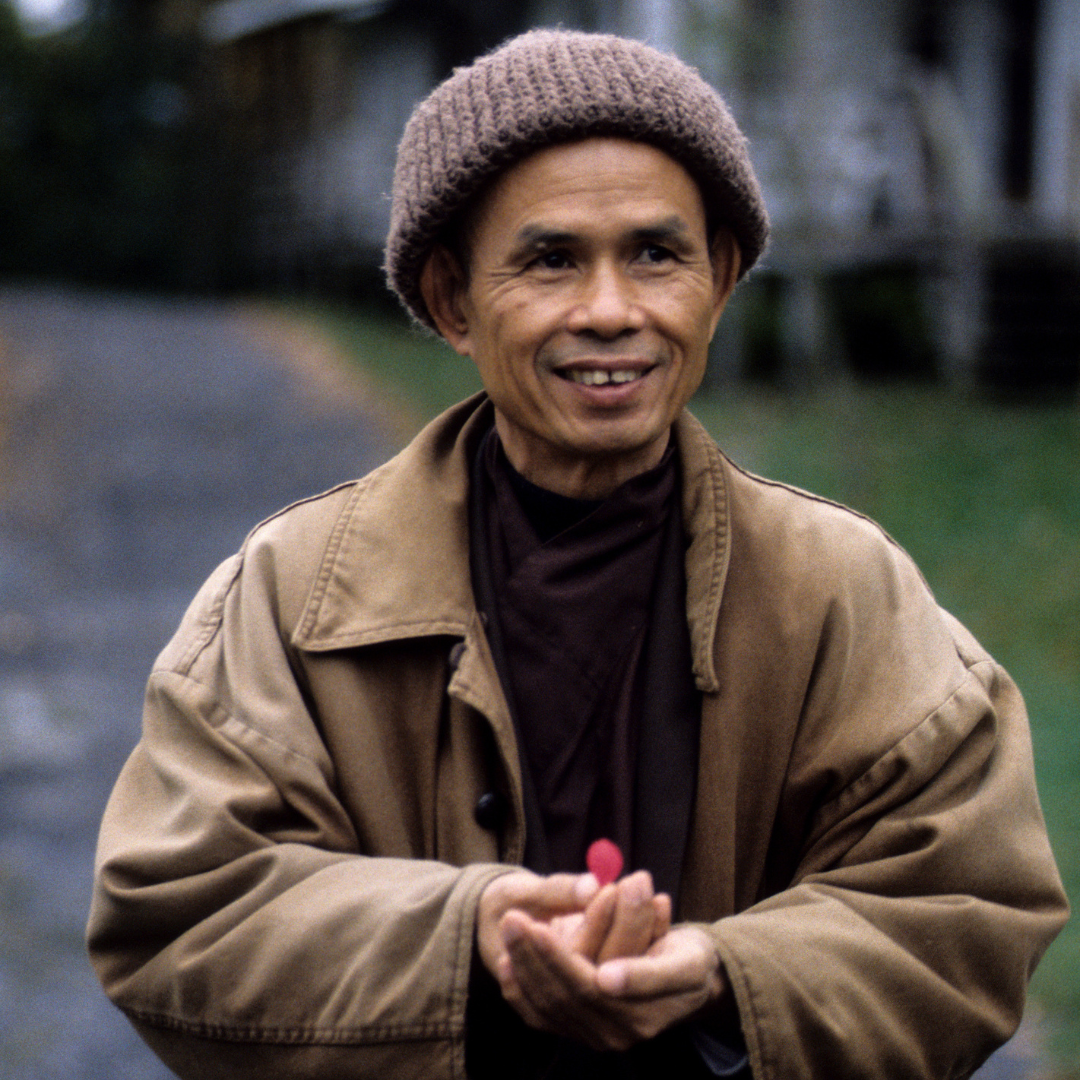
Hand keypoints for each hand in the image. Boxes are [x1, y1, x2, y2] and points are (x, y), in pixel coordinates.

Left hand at [477, 870, 721, 1050]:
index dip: (558, 958)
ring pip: (546, 1004)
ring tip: (508, 928)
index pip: (587, 986)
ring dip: (522, 965)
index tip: (536, 925)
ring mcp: (594, 1034)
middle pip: (562, 995)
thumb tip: (608, 977)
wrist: (691, 978)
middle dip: (533, 954)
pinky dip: (519, 991)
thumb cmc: (691, 960)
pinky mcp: (580, 1029)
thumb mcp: (686, 961)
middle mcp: (614, 1033)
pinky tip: (504, 963)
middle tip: (512, 917)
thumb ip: (649, 973)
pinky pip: (541, 1016)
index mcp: (639, 1016)